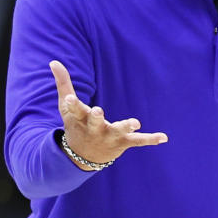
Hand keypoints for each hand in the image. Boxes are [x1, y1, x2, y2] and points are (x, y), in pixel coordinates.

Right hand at [49, 60, 166, 170]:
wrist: (82, 156)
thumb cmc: (75, 124)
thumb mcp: (67, 106)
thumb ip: (63, 83)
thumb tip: (53, 61)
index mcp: (80, 118)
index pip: (74, 109)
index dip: (72, 104)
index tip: (69, 99)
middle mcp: (94, 128)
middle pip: (94, 121)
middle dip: (96, 117)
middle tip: (97, 111)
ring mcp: (109, 136)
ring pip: (118, 131)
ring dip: (126, 126)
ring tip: (136, 122)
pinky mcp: (122, 142)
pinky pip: (137, 141)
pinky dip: (150, 139)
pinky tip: (164, 137)